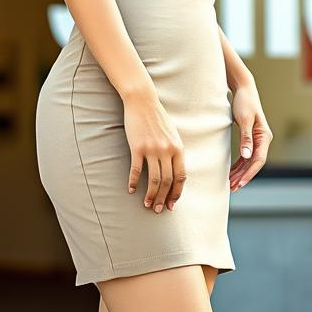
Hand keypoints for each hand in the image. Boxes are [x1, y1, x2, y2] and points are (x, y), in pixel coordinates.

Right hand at [123, 89, 186, 213]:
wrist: (142, 101)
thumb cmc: (157, 118)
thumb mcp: (172, 134)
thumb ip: (175, 151)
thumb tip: (175, 170)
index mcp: (178, 148)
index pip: (181, 177)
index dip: (176, 193)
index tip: (172, 204)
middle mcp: (167, 150)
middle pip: (167, 181)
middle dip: (163, 198)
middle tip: (158, 210)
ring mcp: (152, 149)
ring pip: (153, 179)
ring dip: (150, 195)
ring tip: (147, 205)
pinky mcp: (137, 147)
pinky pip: (136, 170)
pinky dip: (133, 182)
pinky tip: (130, 190)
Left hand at [229, 81, 272, 189]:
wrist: (243, 88)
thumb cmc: (244, 102)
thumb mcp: (244, 119)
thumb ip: (246, 138)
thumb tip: (247, 156)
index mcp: (264, 136)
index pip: (258, 160)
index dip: (249, 173)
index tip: (239, 183)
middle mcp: (262, 140)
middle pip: (253, 163)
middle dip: (243, 176)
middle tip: (231, 188)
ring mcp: (256, 140)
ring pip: (249, 162)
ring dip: (240, 173)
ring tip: (230, 184)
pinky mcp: (249, 138)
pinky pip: (245, 156)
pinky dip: (238, 165)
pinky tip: (230, 172)